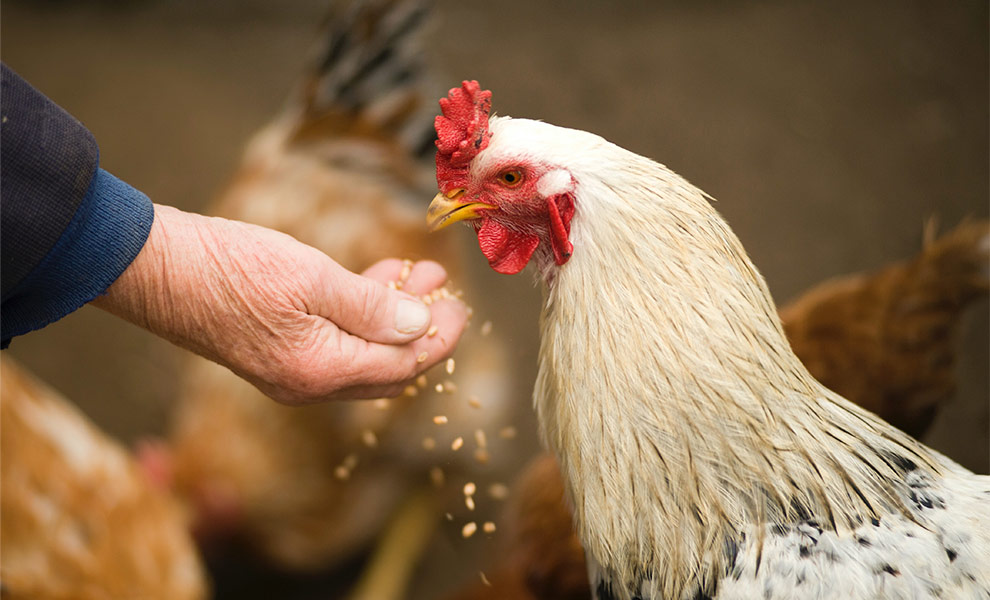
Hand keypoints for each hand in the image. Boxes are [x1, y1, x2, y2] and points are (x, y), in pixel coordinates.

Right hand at [92, 205, 467, 403]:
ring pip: (363, 353)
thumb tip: (422, 326)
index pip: (403, 366)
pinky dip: (361, 314)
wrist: (153, 269)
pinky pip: (335, 342)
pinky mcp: (277, 350)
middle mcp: (308, 384)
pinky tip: (375, 279)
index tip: (459, 305)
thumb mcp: (312, 279)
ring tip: (418, 273)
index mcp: (321, 371)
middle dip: (422, 330)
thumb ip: (372, 307)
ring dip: (394, 316)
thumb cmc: (229, 268)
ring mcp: (290, 371)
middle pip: (388, 368)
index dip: (438, 338)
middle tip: (443, 290)